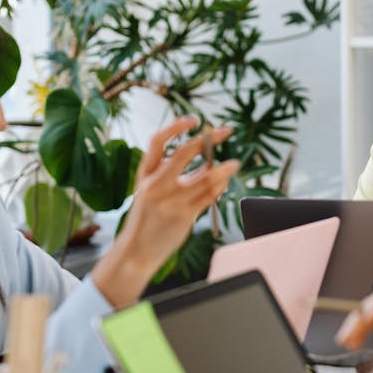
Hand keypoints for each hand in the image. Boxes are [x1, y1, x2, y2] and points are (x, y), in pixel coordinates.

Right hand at [92, 117, 239, 307]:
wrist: (137, 252)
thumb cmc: (149, 218)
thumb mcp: (152, 192)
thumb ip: (176, 176)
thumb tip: (209, 162)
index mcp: (144, 174)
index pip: (157, 142)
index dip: (176, 127)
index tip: (194, 120)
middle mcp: (155, 185)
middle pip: (183, 153)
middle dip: (208, 139)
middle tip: (225, 131)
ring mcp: (169, 201)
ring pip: (204, 177)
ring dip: (223, 167)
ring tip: (235, 163)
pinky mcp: (183, 216)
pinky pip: (209, 196)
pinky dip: (221, 186)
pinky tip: (226, 182)